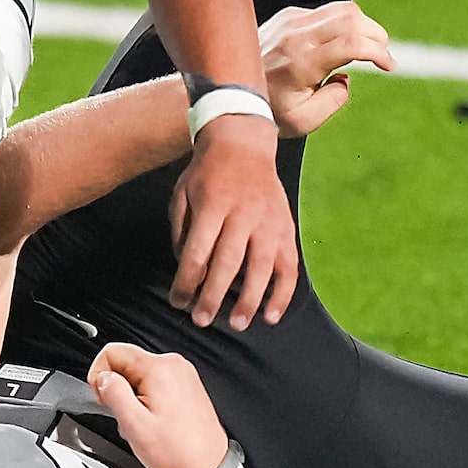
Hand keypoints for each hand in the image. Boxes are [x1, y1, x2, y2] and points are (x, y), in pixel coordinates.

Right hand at [87, 342, 231, 467]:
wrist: (207, 466)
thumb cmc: (178, 452)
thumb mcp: (134, 426)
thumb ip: (113, 394)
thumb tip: (102, 377)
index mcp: (159, 369)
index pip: (113, 351)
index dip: (99, 373)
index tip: (102, 395)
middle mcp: (173, 365)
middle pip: (127, 361)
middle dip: (118, 386)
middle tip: (126, 414)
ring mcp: (182, 373)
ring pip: (140, 373)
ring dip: (133, 394)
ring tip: (143, 419)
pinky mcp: (186, 383)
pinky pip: (155, 381)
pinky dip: (147, 397)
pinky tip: (155, 418)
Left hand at [167, 119, 297, 330]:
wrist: (244, 143)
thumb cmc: (208, 172)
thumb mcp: (182, 193)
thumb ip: (181, 231)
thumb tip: (187, 271)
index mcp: (213, 204)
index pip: (197, 252)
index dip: (186, 281)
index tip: (178, 302)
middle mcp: (244, 214)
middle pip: (228, 263)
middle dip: (213, 296)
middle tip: (202, 320)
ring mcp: (269, 222)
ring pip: (262, 267)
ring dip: (250, 300)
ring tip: (237, 323)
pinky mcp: (286, 229)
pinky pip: (289, 266)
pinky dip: (282, 293)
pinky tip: (271, 314)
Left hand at [259, 1, 393, 139]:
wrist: (229, 89)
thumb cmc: (267, 109)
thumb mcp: (303, 121)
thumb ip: (333, 101)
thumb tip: (345, 79)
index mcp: (302, 62)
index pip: (352, 43)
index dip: (379, 52)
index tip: (389, 66)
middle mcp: (296, 35)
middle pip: (352, 18)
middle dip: (377, 35)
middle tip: (383, 56)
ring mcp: (291, 20)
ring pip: (342, 8)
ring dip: (364, 25)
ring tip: (370, 47)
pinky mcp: (288, 15)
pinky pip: (326, 11)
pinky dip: (344, 23)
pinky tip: (343, 43)